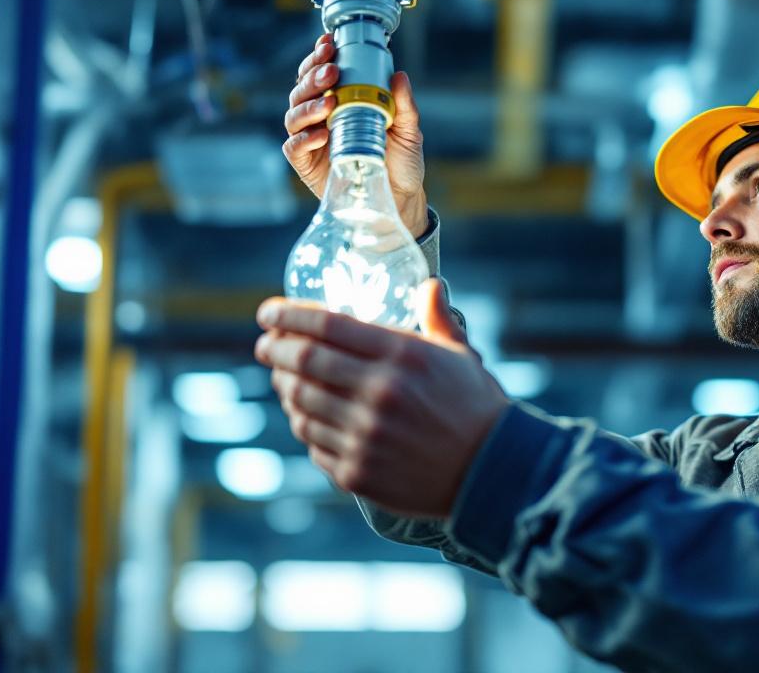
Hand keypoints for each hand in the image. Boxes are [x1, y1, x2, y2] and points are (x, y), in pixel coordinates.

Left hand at [254, 280, 508, 517]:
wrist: (493, 474)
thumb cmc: (475, 408)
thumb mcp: (461, 355)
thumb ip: (438, 318)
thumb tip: (430, 284)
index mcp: (402, 356)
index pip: (326, 326)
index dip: (288, 315)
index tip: (268, 312)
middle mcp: (379, 393)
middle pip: (303, 362)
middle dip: (274, 348)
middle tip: (265, 344)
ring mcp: (365, 436)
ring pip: (300, 403)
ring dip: (285, 387)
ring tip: (284, 379)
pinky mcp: (357, 472)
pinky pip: (312, 443)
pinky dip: (304, 424)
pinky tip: (306, 416)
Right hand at [283, 33, 428, 237]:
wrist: (400, 198)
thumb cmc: (401, 162)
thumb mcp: (408, 130)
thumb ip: (404, 105)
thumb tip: (399, 76)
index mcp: (341, 101)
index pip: (321, 73)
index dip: (319, 56)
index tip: (329, 44)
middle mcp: (321, 117)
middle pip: (302, 89)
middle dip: (312, 75)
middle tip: (330, 71)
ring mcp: (312, 140)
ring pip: (293, 115)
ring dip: (307, 105)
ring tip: (328, 102)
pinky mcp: (307, 164)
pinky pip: (294, 147)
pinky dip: (303, 138)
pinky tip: (319, 134)